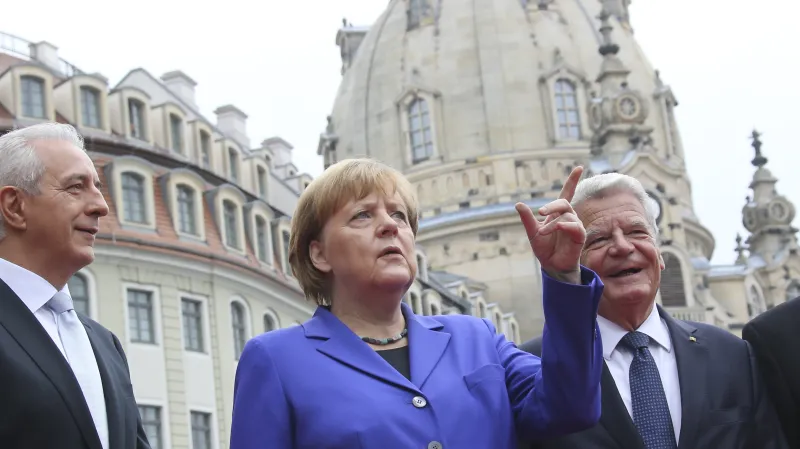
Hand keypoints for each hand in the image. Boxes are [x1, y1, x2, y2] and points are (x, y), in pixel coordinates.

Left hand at [515, 166, 585, 283]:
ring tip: (542, 233)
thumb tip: (518, 204)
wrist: (551, 265)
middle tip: (540, 213)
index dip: (572, 181)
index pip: (567, 193)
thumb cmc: (544, 248)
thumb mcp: (532, 232)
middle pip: (563, 202)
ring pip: (566, 215)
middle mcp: (568, 217)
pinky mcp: (579, 236)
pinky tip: (555, 229)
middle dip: (551, 205)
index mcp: (557, 214)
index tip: (579, 168)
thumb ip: (527, 218)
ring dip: (552, 223)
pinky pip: (574, 226)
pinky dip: (563, 226)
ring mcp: (575, 225)